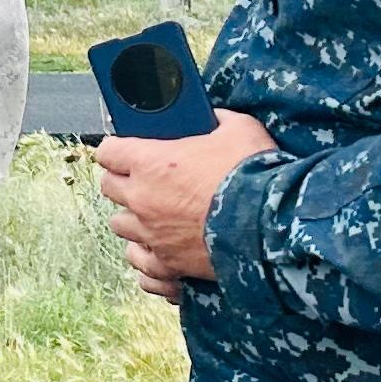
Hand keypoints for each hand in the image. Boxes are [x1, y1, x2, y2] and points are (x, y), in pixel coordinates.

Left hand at [92, 111, 279, 299]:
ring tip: (153, 215)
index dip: (117, 149)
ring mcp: (152, 236)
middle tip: (143, 179)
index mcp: (150, 163)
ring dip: (133, 218)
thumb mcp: (239, 130)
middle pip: (109, 188)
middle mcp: (142, 200)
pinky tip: (159, 251)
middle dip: (123, 181)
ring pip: (120, 226)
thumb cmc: (253, 174)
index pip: (108, 152)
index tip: (125, 149)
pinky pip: (141, 265)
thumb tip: (213, 116)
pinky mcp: (168, 265)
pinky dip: (147, 257)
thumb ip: (217, 120)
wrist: (272, 227)